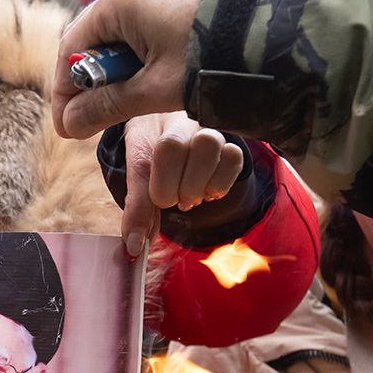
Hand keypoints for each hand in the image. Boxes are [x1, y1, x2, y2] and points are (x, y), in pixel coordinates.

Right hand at [52, 0, 212, 140]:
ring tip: (132, 103)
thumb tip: (69, 126)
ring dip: (118, 71)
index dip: (66, 93)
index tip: (69, 128)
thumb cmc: (214, 56)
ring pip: (117, 34)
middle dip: (93, 84)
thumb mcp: (154, 90)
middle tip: (98, 121)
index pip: (72, 50)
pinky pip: (141, 24)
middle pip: (92, 41)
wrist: (279, 27)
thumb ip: (107, 107)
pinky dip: (140, 54)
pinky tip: (154, 79)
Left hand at [120, 112, 243, 257]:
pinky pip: (236, 161)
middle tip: (174, 199)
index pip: (169, 149)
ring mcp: (213, 134)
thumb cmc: (147, 149)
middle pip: (203, 146)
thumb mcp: (136, 173)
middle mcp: (190, 124)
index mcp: (160, 125)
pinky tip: (206, 191)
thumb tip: (136, 247)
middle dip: (185, 187)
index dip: (164, 185)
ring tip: (190, 195)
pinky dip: (221, 184)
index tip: (159, 202)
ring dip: (205, 186)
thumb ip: (137, 208)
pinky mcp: (229, 149)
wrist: (158, 125)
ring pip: (225, 152)